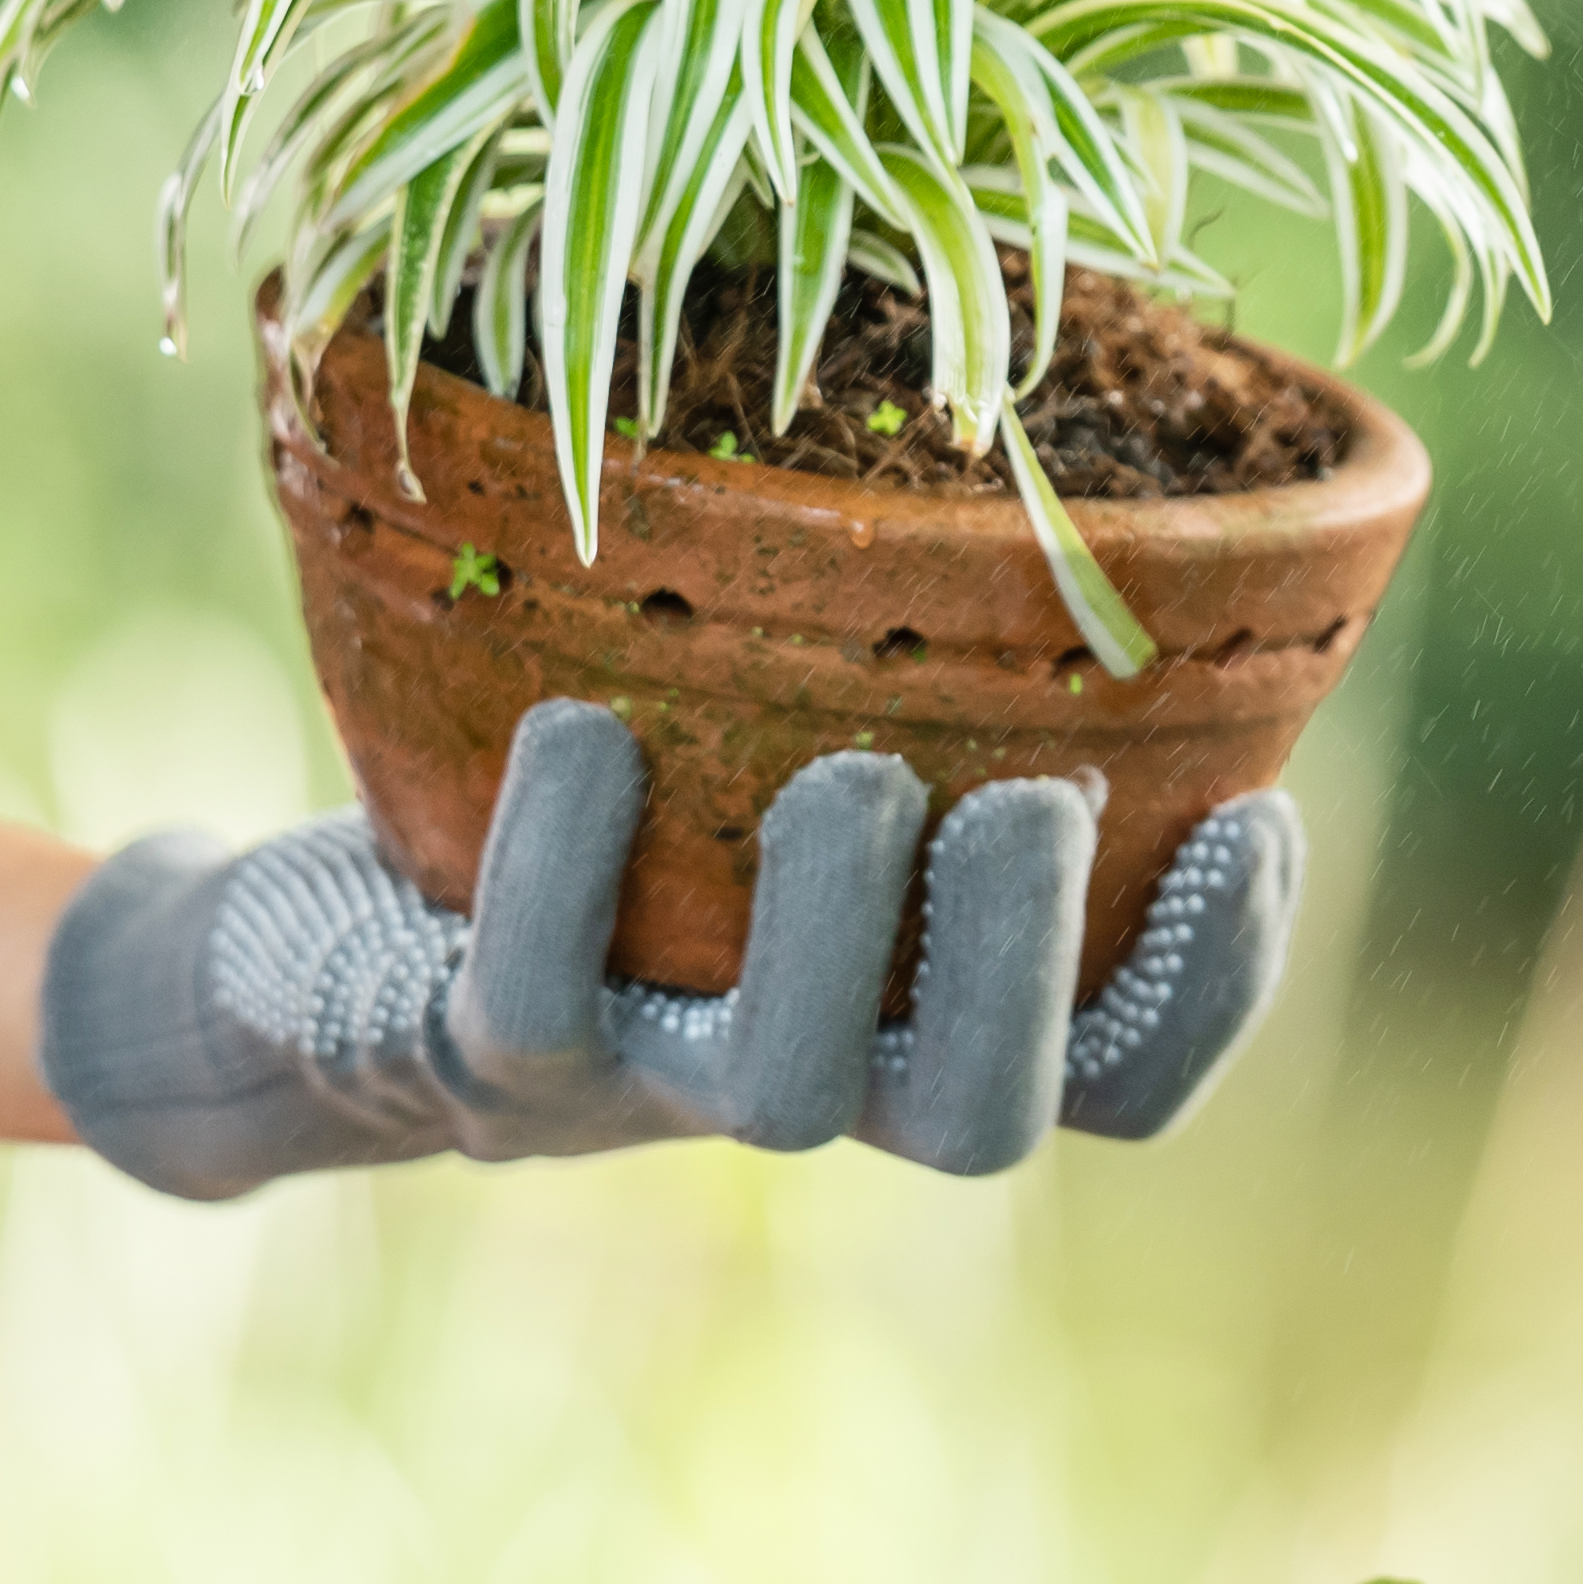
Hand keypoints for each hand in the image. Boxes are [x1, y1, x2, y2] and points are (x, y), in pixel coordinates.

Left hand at [35, 698, 1299, 1200]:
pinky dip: (561, 865)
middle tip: (1030, 794)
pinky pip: (533, 992)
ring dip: (832, 933)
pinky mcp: (476, 1053)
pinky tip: (582, 724)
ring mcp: (637, 1085)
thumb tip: (1106, 464)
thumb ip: (919, 665)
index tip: (1258, 817)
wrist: (324, 965)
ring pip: (778, 1093)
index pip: (1119, 1076)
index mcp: (904, 1011)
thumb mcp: (772, 738)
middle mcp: (798, 1075)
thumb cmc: (606, 818)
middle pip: (972, 1119)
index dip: (1213, 982)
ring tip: (850, 773)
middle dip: (1020, 963)